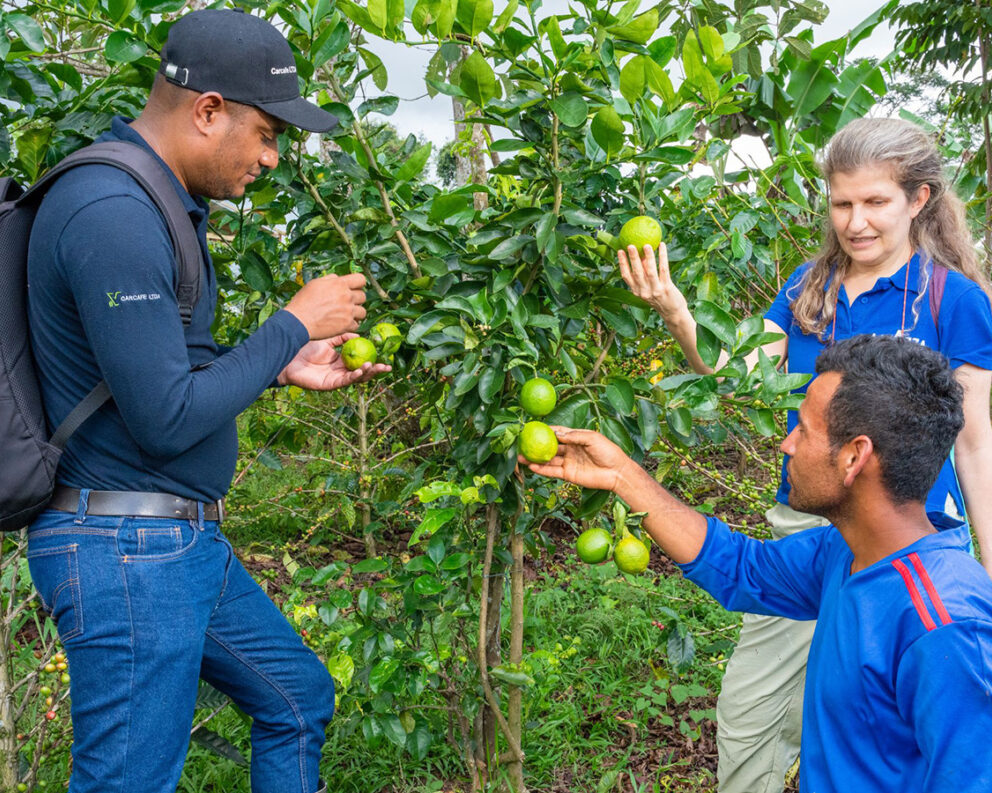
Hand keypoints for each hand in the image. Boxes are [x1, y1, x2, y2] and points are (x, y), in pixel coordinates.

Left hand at [277, 335, 390, 389]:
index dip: (373, 359)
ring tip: (375, 366)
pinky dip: (354, 376)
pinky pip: (345, 381)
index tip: (384, 355)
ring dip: (367, 374)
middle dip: (376, 370)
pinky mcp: (329, 385)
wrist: (287, 355)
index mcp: (340, 360)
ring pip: (356, 378)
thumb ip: (341, 338)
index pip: (360, 361)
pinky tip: (361, 370)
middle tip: (388, 367)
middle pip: (362, 372)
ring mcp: (335, 378)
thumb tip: (358, 334)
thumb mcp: (326, 340)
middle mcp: (340, 370)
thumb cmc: (304, 347)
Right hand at [284, 273, 367, 339]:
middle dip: (356, 299)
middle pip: (363, 296)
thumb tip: (338, 278)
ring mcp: (348, 312)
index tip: (354, 288)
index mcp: (340, 284)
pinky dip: (350, 325)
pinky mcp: (346, 325)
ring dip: (356, 313)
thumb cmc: (303, 302)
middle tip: (346, 303)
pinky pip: (357, 325)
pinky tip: (342, 324)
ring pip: (363, 312)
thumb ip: (329, 279)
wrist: (298, 321)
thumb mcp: (315, 284)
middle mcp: (347, 297)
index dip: (358, 284)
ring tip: (346, 315)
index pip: (361, 279)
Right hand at [519, 427, 633, 492]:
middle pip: (549, 447)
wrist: (617, 472)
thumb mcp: (592, 438)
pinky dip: (542, 470)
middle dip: (536, 445)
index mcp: (576, 438)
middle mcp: (570, 450)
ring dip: (535, 459)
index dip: (546, 430)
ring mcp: (568, 462)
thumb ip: (574, 436)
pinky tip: (532, 466)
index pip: (558, 433)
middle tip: (522, 443)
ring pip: (548, 460)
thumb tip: (557, 433)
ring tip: (521, 457)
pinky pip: (552, 472)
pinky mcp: (568, 474)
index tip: (533, 428)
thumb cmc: (608, 452)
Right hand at [617, 242, 689, 321]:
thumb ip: (642, 278)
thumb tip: (640, 257)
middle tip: (630, 245)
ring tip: (647, 245)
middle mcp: (644, 291)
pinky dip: (662, 257)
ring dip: (648, 257)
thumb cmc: (659, 299)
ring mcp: (655, 290)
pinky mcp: (667, 288)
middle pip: (637, 272)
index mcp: (636, 292)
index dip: (622, 263)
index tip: (620, 251)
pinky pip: (664, 269)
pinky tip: (662, 246)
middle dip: (633, 258)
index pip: (626, 276)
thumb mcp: (647, 291)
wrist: (672, 313)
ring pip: (650, 271)